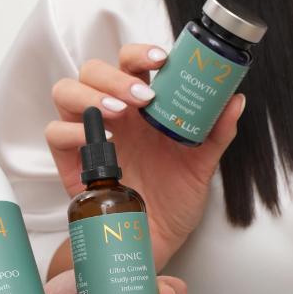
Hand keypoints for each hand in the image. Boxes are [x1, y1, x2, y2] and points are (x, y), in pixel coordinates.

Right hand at [45, 42, 246, 266]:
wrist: (157, 240)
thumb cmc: (176, 198)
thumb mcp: (203, 164)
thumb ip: (217, 131)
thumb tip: (236, 99)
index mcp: (141, 106)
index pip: (130, 62)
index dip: (140, 53)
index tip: (161, 59)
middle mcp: (112, 114)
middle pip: (94, 70)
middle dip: (117, 75)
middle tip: (143, 96)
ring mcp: (89, 135)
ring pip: (67, 91)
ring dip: (91, 94)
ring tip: (119, 112)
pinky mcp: (72, 163)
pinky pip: (56, 133)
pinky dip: (71, 130)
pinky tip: (98, 139)